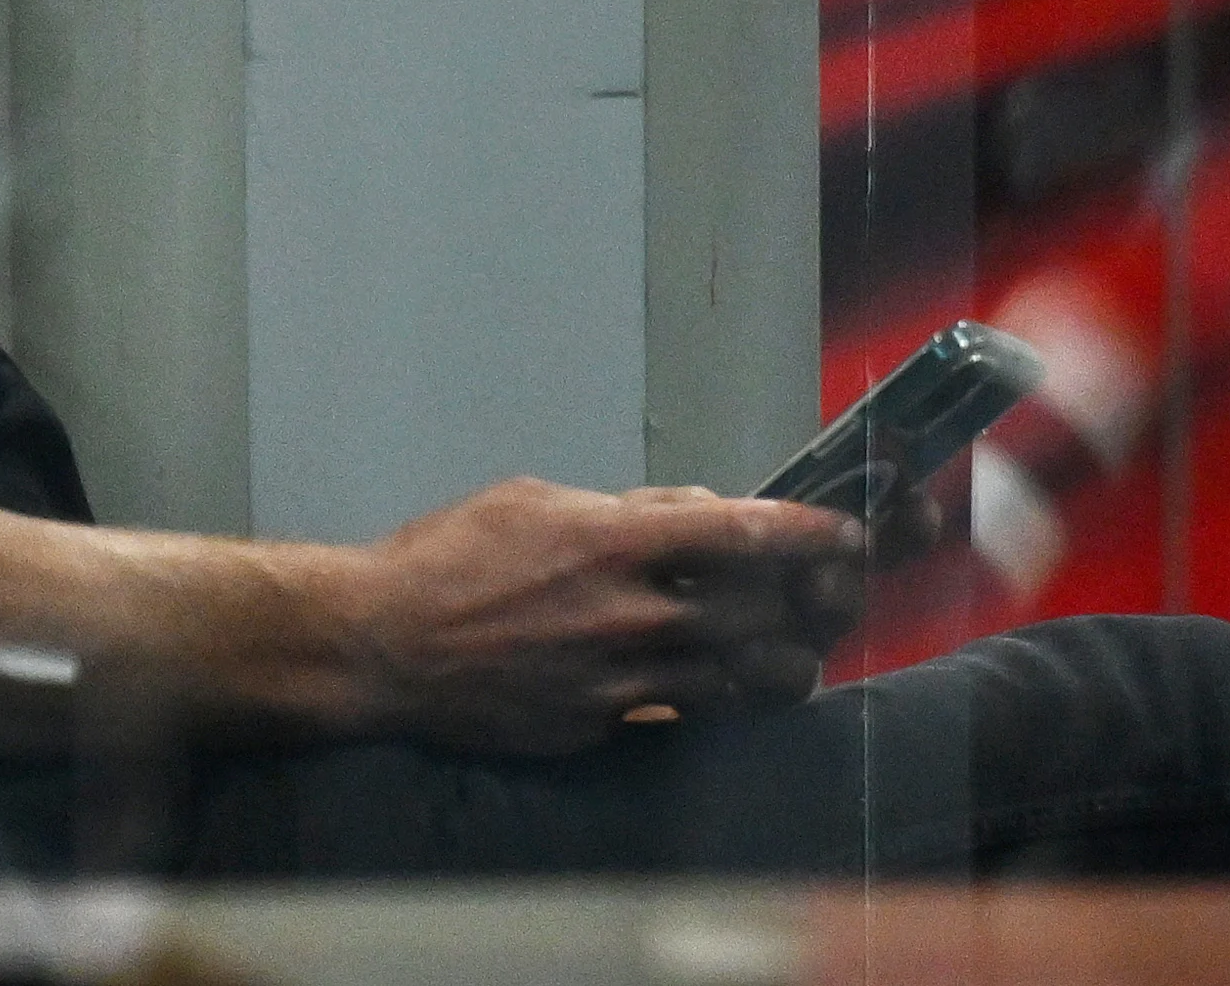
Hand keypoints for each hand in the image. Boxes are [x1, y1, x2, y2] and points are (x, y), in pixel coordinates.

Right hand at [333, 479, 863, 754]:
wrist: (385, 647)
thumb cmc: (447, 560)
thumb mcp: (533, 501)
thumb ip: (622, 509)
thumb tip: (688, 513)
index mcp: (614, 541)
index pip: (742, 533)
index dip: (808, 533)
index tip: (844, 532)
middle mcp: (630, 613)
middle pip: (763, 612)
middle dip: (815, 599)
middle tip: (836, 589)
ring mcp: (622, 679)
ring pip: (743, 681)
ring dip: (783, 663)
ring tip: (795, 651)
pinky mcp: (606, 727)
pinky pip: (689, 720)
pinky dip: (719, 704)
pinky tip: (727, 693)